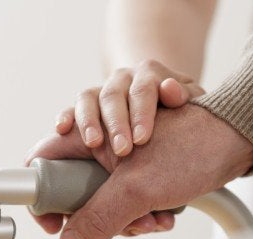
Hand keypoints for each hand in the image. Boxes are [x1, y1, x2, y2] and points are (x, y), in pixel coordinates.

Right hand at [26, 104, 252, 238]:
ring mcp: (125, 158)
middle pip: (76, 187)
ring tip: (153, 220)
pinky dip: (143, 214)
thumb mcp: (140, 185)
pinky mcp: (145, 172)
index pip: (46, 158)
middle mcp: (104, 142)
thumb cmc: (195, 144)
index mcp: (93, 129)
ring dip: (127, 219)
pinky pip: (131, 201)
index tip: (55, 222)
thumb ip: (100, 213)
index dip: (43, 191)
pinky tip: (164, 217)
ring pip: (106, 199)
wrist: (239, 137)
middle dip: (98, 214)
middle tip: (122, 225)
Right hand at [55, 59, 204, 154]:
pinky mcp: (89, 104)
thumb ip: (185, 94)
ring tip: (93, 143)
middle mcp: (123, 78)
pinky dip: (66, 116)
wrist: (163, 95)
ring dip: (89, 121)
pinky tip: (61, 129)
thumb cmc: (181, 105)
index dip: (141, 114)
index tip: (143, 139)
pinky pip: (73, 106)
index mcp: (149, 73)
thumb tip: (171, 89)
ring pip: (89, 98)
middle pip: (114, 96)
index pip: (143, 90)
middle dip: (117, 124)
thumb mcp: (191, 98)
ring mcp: (104, 89)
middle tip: (122, 151)